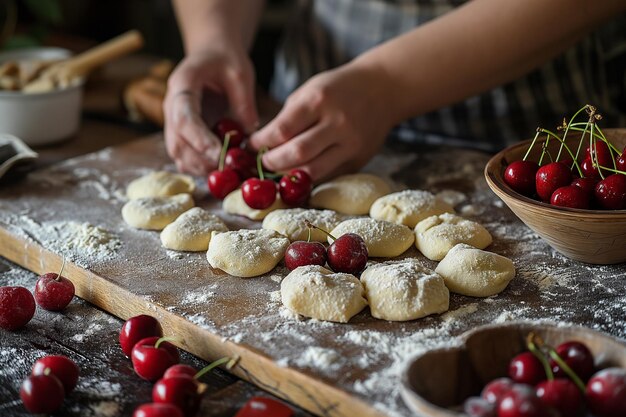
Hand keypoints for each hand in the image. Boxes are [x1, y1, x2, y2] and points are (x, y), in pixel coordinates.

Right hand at [164, 47, 257, 175]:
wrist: (211, 54)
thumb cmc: (225, 59)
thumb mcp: (240, 72)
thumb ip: (244, 102)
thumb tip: (248, 133)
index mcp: (182, 85)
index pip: (184, 118)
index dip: (199, 139)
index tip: (218, 153)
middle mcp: (171, 105)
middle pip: (177, 141)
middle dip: (202, 159)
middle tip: (229, 168)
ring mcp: (173, 121)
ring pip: (178, 154)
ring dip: (201, 166)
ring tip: (228, 170)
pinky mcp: (181, 133)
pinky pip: (184, 156)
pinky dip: (200, 166)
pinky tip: (221, 167)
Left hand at [249, 63, 394, 181]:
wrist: (383, 89)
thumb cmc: (338, 88)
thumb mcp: (310, 90)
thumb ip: (288, 116)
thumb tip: (261, 144)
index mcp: (320, 100)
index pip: (283, 129)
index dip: (262, 142)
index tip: (251, 146)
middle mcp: (338, 122)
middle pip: (297, 153)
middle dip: (273, 162)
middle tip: (262, 163)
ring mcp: (351, 144)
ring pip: (314, 171)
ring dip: (289, 176)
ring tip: (276, 172)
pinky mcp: (359, 160)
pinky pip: (329, 175)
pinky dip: (310, 178)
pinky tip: (298, 175)